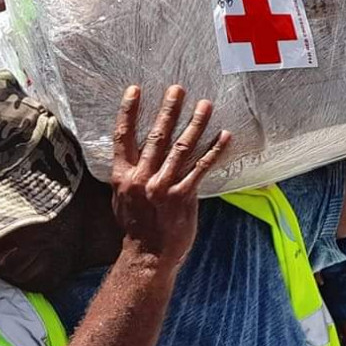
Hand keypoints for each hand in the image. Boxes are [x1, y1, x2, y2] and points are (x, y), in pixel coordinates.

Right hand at [110, 85, 230, 266]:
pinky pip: (201, 168)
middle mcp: (142, 177)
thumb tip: (128, 155)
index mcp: (123, 176)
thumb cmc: (135, 227)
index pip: (123, 136)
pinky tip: (225, 135)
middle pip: (156, 136)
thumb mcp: (121, 199)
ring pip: (181, 148)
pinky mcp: (183, 197)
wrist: (147, 256)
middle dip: (168, 110)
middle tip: (178, 88)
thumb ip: (127, 176)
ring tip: (205, 104)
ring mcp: (163, 186)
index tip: (135, 89)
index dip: (128, 111)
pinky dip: (214, 150)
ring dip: (195, 123)